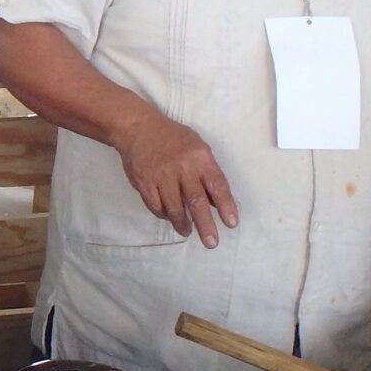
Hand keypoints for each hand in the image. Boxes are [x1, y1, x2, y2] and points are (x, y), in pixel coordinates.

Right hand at [112, 112, 238, 247]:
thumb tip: (215, 202)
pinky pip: (156, 206)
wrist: (138, 128)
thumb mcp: (197, 147)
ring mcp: (162, 176)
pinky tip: (169, 217)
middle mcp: (182, 168)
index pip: (217, 185)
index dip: (226, 205)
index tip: (231, 223)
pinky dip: (164, 215)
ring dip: (182, 224)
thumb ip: (207, 173)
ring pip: (174, 208)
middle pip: (196, 202)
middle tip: (211, 243)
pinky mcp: (144, 183)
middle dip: (205, 225)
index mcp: (200, 158)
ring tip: (187, 232)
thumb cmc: (173, 138)